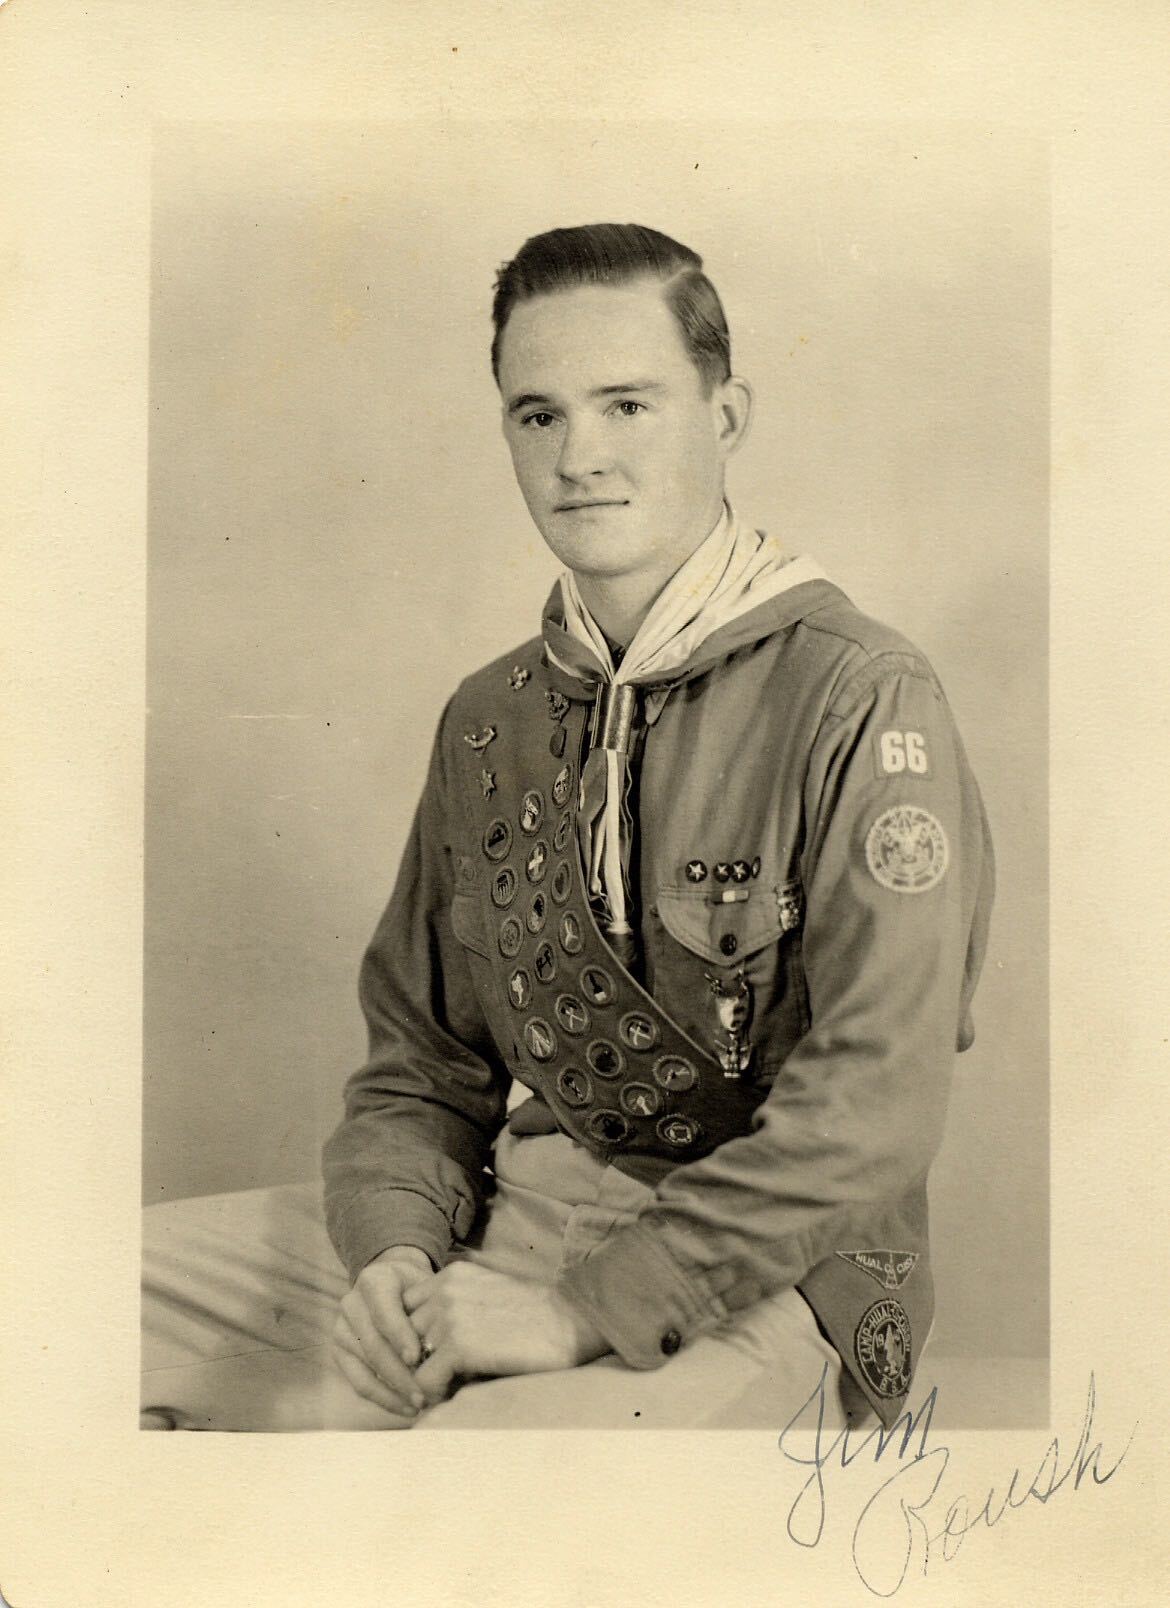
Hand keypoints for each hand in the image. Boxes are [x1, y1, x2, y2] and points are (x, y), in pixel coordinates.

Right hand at [331, 1245, 435, 1423]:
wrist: (395, 1284)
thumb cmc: (419, 1289)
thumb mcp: (429, 1287)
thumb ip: (436, 1309)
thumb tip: (454, 1346)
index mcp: (374, 1280)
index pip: (384, 1312)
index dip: (399, 1336)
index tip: (416, 1359)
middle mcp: (351, 1303)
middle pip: (373, 1344)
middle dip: (399, 1374)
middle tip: (424, 1394)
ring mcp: (341, 1328)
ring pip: (364, 1367)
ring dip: (393, 1392)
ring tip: (419, 1405)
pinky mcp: (339, 1352)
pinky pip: (358, 1382)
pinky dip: (383, 1398)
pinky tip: (406, 1408)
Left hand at [403, 1261, 609, 1404]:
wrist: (572, 1322)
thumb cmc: (535, 1317)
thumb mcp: (486, 1294)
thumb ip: (453, 1308)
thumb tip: (425, 1347)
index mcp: (450, 1274)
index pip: (406, 1310)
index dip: (416, 1338)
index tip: (434, 1359)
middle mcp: (444, 1289)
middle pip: (402, 1336)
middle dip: (417, 1360)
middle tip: (439, 1381)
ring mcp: (449, 1316)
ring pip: (409, 1361)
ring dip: (427, 1378)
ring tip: (452, 1388)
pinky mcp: (459, 1345)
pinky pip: (424, 1381)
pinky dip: (436, 1394)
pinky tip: (459, 1394)